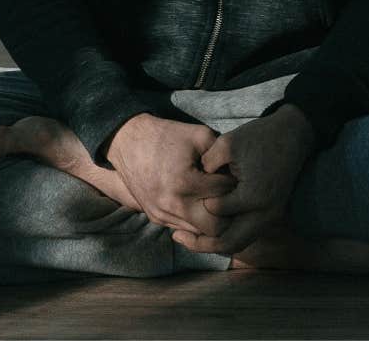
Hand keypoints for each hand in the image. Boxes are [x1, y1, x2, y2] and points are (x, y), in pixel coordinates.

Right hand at [105, 113, 240, 238]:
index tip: (237, 176)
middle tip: (233, 196)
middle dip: (228, 213)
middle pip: (216, 227)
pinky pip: (184, 229)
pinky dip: (196, 221)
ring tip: (219, 200)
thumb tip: (241, 172)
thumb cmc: (165, 135)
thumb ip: (223, 154)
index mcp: (184, 184)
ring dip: (212, 219)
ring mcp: (162, 215)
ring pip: (200, 233)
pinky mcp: (155, 217)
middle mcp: (172, 206)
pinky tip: (202, 205)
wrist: (127, 141)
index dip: (235, 185)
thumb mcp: (199, 135)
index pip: (224, 196)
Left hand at [171, 104, 319, 256]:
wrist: (293, 135)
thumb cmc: (259, 137)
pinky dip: (228, 236)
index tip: (184, 196)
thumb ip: (207, 164)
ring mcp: (271, 217)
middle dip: (201, 243)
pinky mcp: (271, 215)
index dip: (198, 202)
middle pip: (229, 242)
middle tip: (177, 237)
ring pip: (239, 243)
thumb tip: (192, 182)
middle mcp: (264, 213)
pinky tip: (209, 228)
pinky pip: (247, 235)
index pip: (215, 210)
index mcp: (253, 196)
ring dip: (215, 243)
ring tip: (189, 238)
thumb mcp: (228, 143)